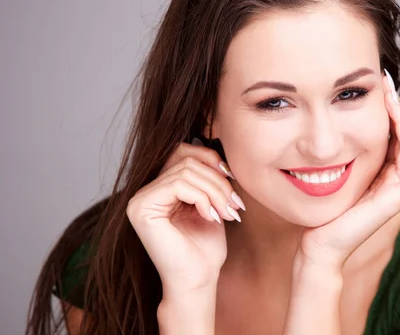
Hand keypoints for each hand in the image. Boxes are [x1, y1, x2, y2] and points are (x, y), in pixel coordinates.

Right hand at [126, 140, 243, 295]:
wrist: (198, 280)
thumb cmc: (205, 247)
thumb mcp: (211, 202)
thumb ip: (207, 175)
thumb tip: (214, 144)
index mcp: (160, 187)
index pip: (184, 151)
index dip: (212, 160)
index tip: (233, 182)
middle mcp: (145, 190)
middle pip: (187, 158)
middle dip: (218, 180)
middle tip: (235, 205)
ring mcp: (139, 199)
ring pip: (186, 170)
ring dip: (216, 191)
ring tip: (227, 213)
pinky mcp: (141, 208)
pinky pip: (179, 183)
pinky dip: (203, 197)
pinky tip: (210, 216)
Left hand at [298, 69, 399, 269]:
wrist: (320, 244)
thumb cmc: (324, 211)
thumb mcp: (334, 175)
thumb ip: (342, 157)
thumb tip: (330, 130)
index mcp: (380, 173)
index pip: (393, 135)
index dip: (390, 110)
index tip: (379, 85)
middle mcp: (392, 180)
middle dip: (397, 107)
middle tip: (386, 81)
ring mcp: (397, 190)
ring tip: (394, 96)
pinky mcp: (396, 200)